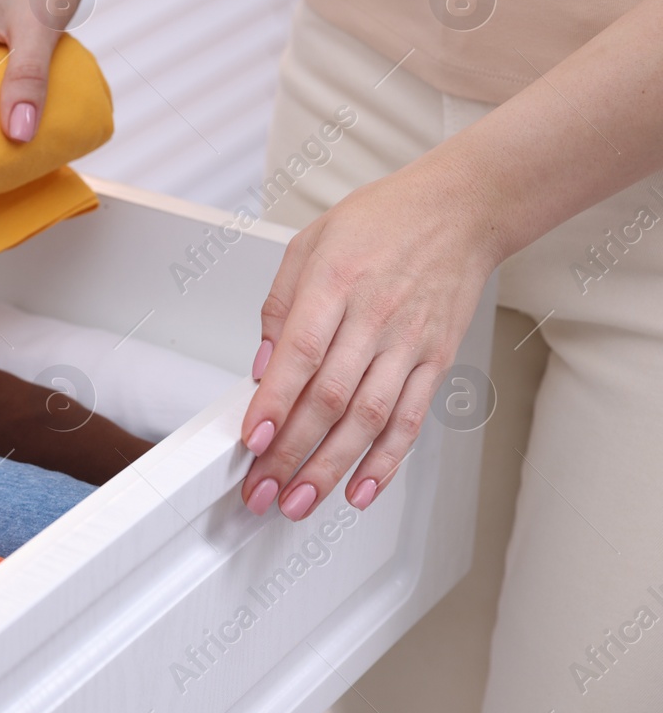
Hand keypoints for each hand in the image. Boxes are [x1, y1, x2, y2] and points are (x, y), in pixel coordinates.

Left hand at [239, 156, 500, 518]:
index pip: (300, 353)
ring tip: (299, 501)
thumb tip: (261, 368)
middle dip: (291, 452)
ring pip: (369, 419)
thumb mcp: (309, 243)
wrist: (460, 211)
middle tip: (260, 489)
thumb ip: (279, 306)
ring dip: (331, 467)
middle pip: (331, 398)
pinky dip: (387, 461)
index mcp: (335, 283)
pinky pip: (411, 419)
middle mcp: (375, 317)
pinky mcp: (436, 360)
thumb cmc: (380, 221)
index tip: (252, 439)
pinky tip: (361, 489)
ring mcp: (410, 343)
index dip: (276, 402)